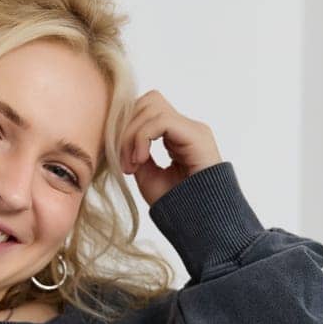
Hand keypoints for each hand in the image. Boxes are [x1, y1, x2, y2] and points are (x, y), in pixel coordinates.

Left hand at [118, 90, 223, 208]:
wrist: (201, 222)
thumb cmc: (178, 205)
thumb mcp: (148, 175)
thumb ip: (136, 152)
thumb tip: (121, 136)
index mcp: (176, 136)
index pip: (146, 109)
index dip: (126, 128)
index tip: (121, 162)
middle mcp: (186, 128)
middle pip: (148, 101)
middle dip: (127, 127)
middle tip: (124, 161)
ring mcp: (193, 129)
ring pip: (152, 106)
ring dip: (132, 134)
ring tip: (132, 164)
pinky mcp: (196, 135)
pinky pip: (161, 121)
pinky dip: (142, 138)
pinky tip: (140, 160)